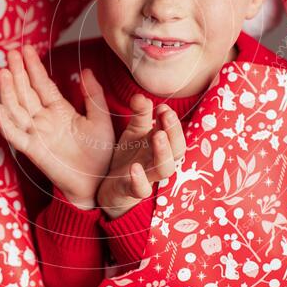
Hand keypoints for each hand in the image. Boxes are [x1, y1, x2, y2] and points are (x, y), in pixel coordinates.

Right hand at [0, 45, 113, 209]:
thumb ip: (93, 96)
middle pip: (26, 92)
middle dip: (18, 73)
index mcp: (60, 110)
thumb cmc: (99, 152)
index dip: (33, 68)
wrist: (97, 182)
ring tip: (3, 72)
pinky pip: (16, 135)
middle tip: (10, 53)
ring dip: (9, 92)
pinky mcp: (33, 151)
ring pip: (17, 109)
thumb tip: (86, 70)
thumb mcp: (100, 119)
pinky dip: (6, 123)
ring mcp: (37, 134)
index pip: (43, 84)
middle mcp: (44, 120)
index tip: (25, 50)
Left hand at [96, 94, 185, 219]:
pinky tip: (134, 167)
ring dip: (163, 152)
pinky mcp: (130, 190)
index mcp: (161, 147)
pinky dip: (140, 180)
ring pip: (164, 169)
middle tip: (166, 114)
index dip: (173, 122)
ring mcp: (146, 177)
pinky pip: (141, 189)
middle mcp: (157, 162)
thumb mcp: (134, 132)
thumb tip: (141, 96)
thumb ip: (140, 114)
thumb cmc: (129, 157)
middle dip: (174, 132)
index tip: (164, 106)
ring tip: (158, 135)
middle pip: (177, 151)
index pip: (175, 135)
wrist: (110, 186)